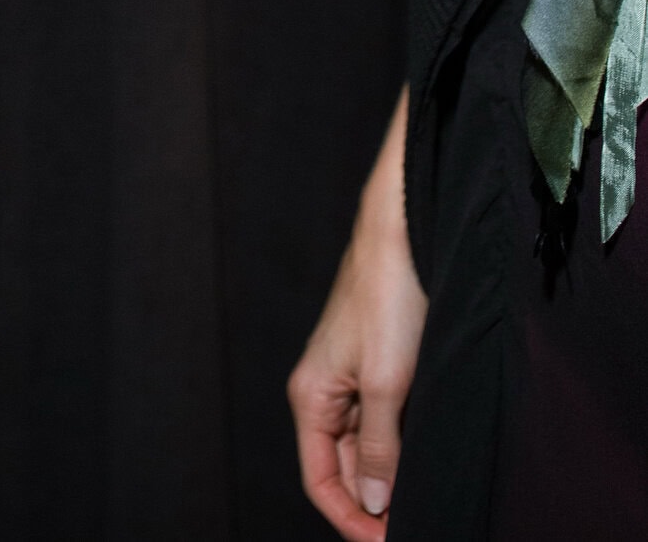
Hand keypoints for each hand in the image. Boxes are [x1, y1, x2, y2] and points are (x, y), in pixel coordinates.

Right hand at [288, 89, 427, 538]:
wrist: (401, 229)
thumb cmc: (386, 295)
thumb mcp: (387, 383)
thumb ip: (379, 448)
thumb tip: (375, 503)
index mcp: (311, 395)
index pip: (320, 480)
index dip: (352, 520)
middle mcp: (325, 389)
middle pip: (344, 467)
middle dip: (376, 502)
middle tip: (422, 524)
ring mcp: (352, 375)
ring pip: (367, 446)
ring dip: (392, 475)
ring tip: (428, 495)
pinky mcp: (377, 361)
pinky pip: (383, 420)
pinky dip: (402, 444)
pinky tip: (427, 453)